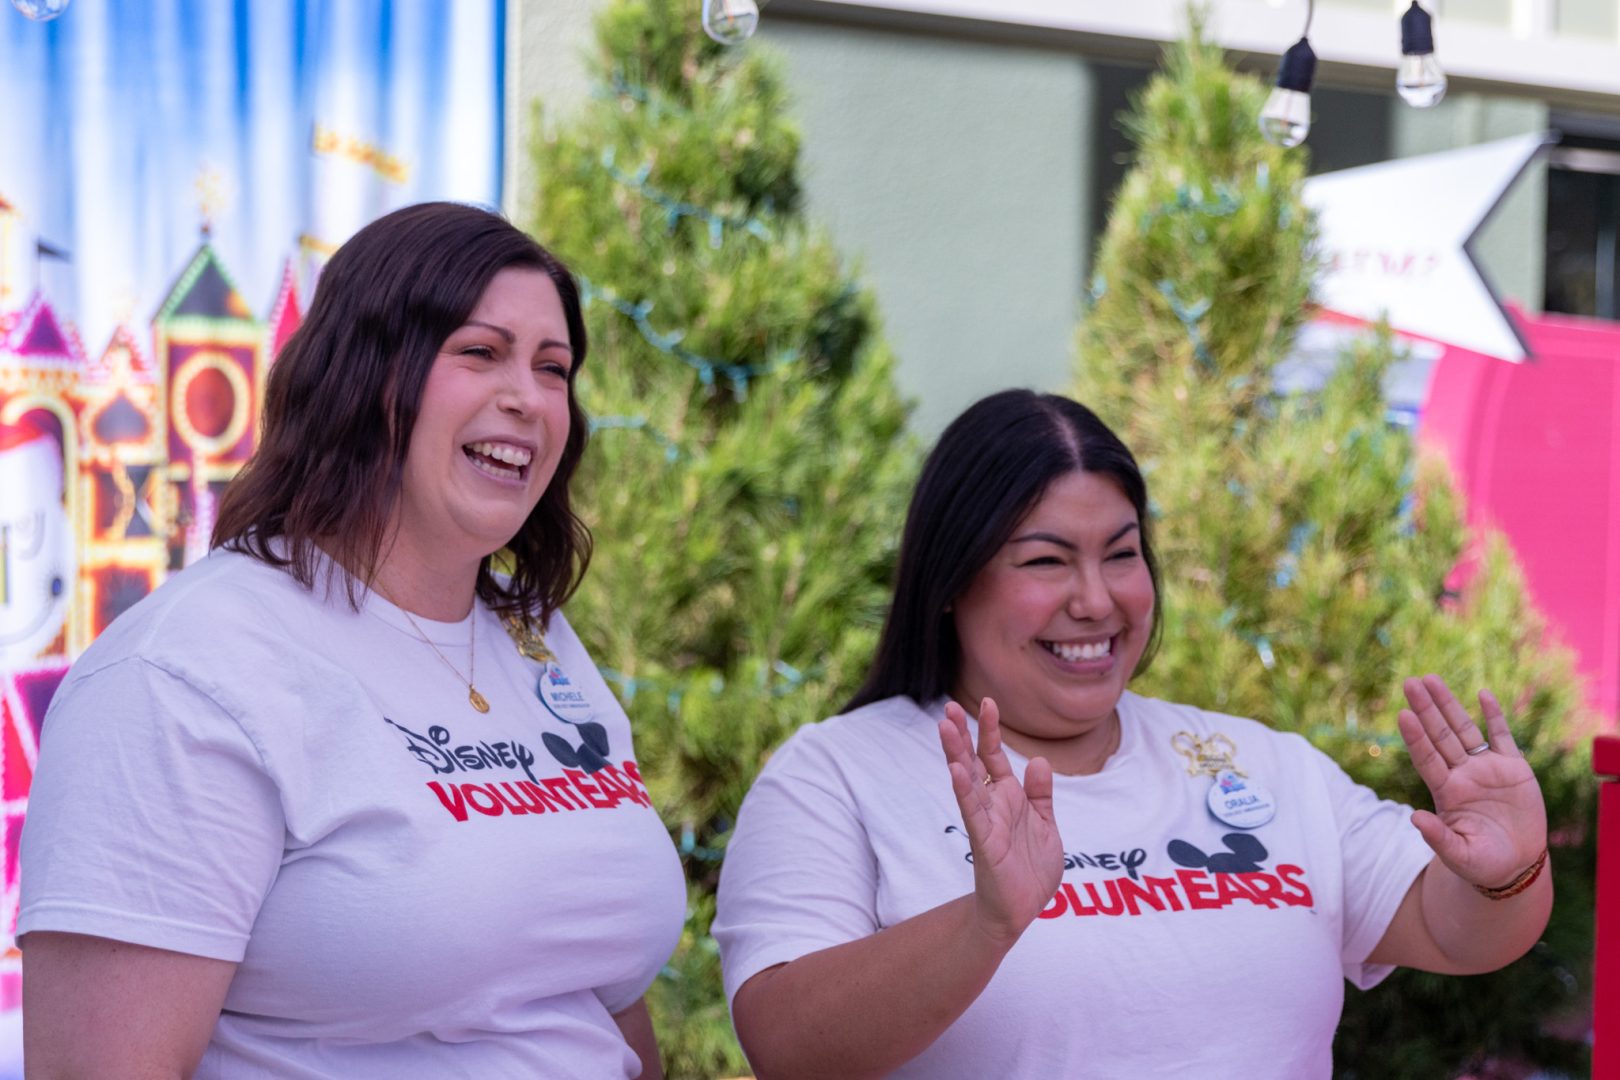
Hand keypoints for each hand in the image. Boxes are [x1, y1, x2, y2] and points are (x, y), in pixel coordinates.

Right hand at [938, 698, 1063, 948]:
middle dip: (963, 734)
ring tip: (944, 727)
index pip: (995, 757)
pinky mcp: (985, 842)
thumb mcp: (1045, 824)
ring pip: (967, 781)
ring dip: (955, 754)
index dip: (990, 731)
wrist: (1022, 910)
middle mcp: (993, 804)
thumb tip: (1039, 760)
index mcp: (1008, 797)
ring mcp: (986, 821)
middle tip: (948, 706)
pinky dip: (963, 790)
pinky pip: (973, 812)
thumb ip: (1041, 794)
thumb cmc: (1031, 869)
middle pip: (974, 762)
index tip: (988, 702)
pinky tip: (955, 770)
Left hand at [1396, 674, 1547, 888]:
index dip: (1415, 737)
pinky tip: (1482, 695)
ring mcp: (1486, 769)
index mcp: (1447, 793)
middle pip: (1440, 735)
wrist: (1516, 864)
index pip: (1426, 758)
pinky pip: (1502, 736)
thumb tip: (1414, 818)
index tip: (1402, 714)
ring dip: (1449, 705)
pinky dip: (1493, 716)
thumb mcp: (1459, 855)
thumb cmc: (1482, 863)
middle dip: (1426, 709)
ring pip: (1464, 730)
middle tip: (1410, 682)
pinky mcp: (1513, 768)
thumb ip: (1438, 837)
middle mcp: (1462, 774)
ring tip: (1431, 679)